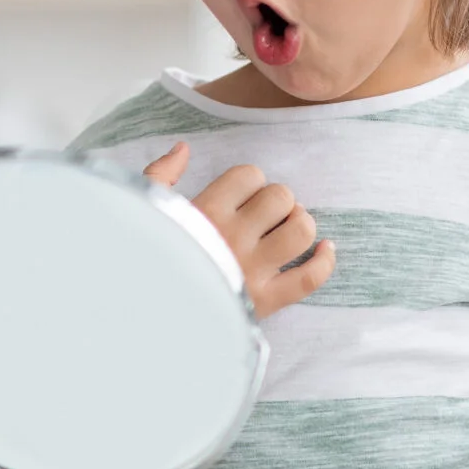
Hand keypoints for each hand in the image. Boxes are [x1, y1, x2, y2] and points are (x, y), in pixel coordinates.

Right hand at [143, 142, 334, 317]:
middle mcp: (232, 238)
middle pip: (281, 198)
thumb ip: (160, 176)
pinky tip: (324, 249)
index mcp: (205, 213)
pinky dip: (325, 261)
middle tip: (267, 217)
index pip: (249, 175)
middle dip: (278, 202)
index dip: (251, 182)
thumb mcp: (144, 212)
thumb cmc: (147, 261)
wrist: (149, 320)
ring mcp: (252, 270)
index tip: (244, 197)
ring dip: (300, 224)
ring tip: (287, 230)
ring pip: (301, 231)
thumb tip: (183, 148)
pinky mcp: (266, 301)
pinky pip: (310, 277)